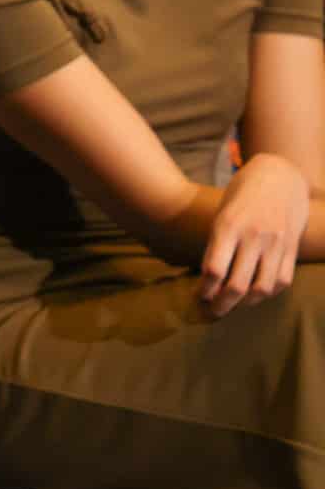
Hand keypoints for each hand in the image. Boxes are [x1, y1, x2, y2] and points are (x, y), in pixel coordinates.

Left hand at [199, 153, 308, 317]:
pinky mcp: (292, 247)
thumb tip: (209, 279)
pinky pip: (282, 281)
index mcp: (228, 226)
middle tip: (210, 313)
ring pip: (261, 289)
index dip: (203, 290)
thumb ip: (217, 243)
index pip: (213, 270)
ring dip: (244, 304)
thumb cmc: (241, 194)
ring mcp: (276, 243)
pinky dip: (267, 293)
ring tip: (232, 306)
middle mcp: (254, 237)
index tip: (196, 298)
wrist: (279, 175)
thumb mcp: (222, 213)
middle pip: (236, 286)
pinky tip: (255, 295)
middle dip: (220, 306)